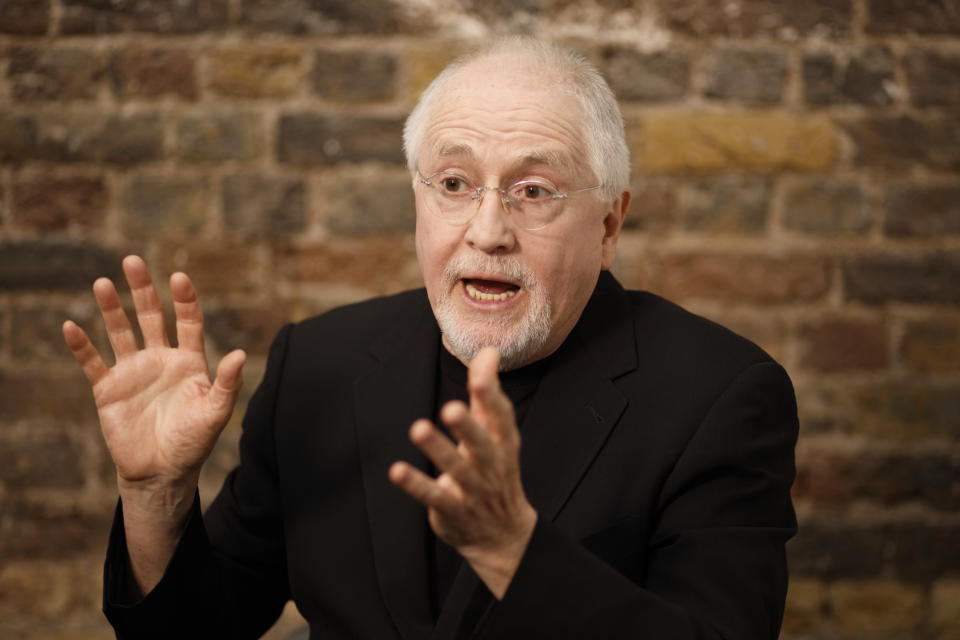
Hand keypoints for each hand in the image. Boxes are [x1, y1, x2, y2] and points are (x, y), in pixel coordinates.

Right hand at [62, 255, 244, 506]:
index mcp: (189, 361)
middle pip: (151, 316)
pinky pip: (92, 362)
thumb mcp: (216, 413)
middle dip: (143, 289)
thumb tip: (239, 353)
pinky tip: (71, 326)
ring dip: (111, 309)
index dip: (184, 300)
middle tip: (133, 261)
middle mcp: (160, 359)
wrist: (162, 473)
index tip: (179, 277)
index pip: (188, 321)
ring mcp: (133, 372)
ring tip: (103, 283)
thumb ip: (227, 383)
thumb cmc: (194, 443)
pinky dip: (82, 346)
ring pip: (120, 331)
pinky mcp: (109, 389)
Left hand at [389, 347, 536, 598]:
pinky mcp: (452, 510)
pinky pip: (434, 496)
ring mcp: (473, 490)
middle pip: (482, 444)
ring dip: (438, 450)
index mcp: (504, 444)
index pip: (502, 418)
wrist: (504, 536)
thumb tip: (488, 351)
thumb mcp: (496, 434)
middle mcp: (491, 466)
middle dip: (468, 427)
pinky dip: (416, 484)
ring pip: (456, 469)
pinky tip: (397, 470)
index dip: (491, 397)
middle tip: (452, 407)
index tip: (480, 375)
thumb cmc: (496, 471)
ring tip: (418, 428)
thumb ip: (487, 393)